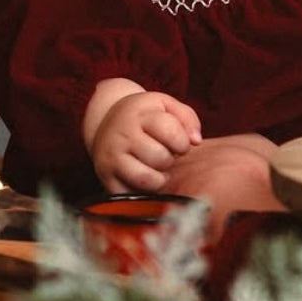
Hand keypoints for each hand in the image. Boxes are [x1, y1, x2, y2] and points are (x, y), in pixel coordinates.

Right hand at [85, 87, 201, 192]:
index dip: (182, 142)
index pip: (170, 131)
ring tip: (157, 168)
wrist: (106, 121)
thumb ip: (187, 118)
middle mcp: (121, 136)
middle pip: (160, 157)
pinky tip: (144, 177)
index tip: (179, 143)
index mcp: (138, 114)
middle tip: (165, 154)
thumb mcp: (166, 105)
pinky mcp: (106, 179)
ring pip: (146, 179)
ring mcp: (111, 158)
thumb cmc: (144, 116)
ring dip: (159, 178)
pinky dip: (144, 191)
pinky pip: (132, 194)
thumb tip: (196, 141)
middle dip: (170, 159)